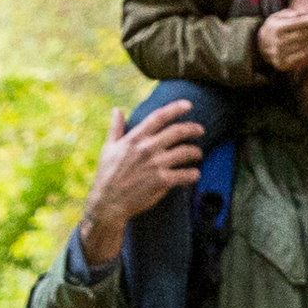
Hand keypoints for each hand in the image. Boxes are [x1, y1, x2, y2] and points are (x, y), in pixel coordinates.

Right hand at [74, 95, 213, 267]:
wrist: (108, 202)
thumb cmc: (107, 174)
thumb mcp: (108, 148)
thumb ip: (115, 128)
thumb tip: (116, 110)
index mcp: (135, 138)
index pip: (159, 117)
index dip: (176, 108)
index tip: (188, 105)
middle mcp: (147, 148)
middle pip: (177, 132)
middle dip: (193, 129)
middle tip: (200, 130)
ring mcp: (155, 164)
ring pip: (185, 152)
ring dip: (196, 152)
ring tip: (198, 154)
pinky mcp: (161, 181)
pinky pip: (185, 175)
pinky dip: (193, 174)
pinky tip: (195, 174)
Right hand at [253, 7, 307, 73]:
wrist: (261, 46)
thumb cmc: (275, 28)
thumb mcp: (277, 16)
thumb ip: (289, 14)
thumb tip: (300, 14)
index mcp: (277, 28)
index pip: (299, 23)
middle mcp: (278, 42)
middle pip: (304, 35)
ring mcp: (280, 54)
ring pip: (305, 47)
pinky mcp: (283, 64)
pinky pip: (302, 59)